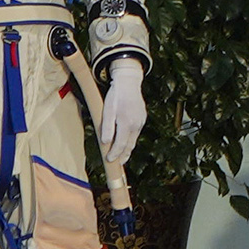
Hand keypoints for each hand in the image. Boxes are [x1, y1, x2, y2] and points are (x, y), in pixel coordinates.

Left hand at [96, 57, 149, 181]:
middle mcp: (136, 125)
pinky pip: (136, 133)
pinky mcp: (142, 119)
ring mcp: (141, 122)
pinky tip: (126, 143)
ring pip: (133, 140)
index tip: (110, 161)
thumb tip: (105, 143)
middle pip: (129, 145)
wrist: (129, 83)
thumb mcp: (107, 110)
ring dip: (128, 150)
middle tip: (118, 165)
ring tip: (122, 158)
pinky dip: (130, 140)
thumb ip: (107, 127)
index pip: (120, 144)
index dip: (115, 155)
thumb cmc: (115, 96)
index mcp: (126, 123)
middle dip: (123, 156)